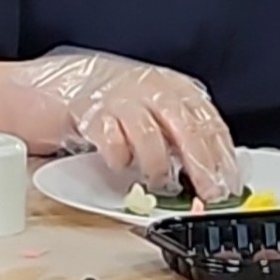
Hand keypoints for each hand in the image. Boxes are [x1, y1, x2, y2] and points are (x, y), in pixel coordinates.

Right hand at [2, 51, 240, 198]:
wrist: (51, 87)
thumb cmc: (106, 101)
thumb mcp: (151, 106)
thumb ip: (177, 129)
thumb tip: (208, 168)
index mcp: (173, 86)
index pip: (209, 122)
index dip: (222, 156)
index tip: (229, 184)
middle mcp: (151, 88)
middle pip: (187, 130)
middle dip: (201, 167)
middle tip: (209, 194)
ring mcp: (120, 98)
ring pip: (152, 137)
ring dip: (159, 168)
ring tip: (160, 184)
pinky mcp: (90, 113)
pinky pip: (113, 142)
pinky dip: (120, 159)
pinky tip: (121, 166)